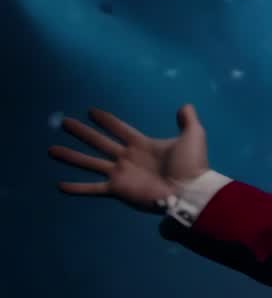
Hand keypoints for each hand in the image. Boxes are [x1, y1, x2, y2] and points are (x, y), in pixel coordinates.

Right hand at [48, 105, 209, 212]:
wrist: (190, 191)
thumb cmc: (192, 165)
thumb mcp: (194, 136)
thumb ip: (188, 120)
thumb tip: (185, 106)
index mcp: (142, 144)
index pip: (119, 128)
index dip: (106, 120)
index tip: (91, 111)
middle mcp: (128, 158)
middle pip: (99, 142)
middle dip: (82, 133)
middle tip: (64, 122)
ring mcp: (121, 174)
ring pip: (90, 162)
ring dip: (71, 157)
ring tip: (52, 150)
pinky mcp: (118, 189)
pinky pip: (93, 188)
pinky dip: (77, 187)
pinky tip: (60, 185)